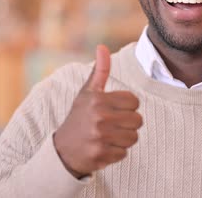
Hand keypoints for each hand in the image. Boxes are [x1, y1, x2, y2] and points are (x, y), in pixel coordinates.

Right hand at [53, 45, 142, 177]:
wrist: (63, 149)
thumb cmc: (80, 117)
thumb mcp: (87, 92)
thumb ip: (100, 70)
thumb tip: (102, 46)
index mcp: (99, 99)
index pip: (135, 101)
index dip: (127, 106)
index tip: (113, 109)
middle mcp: (100, 117)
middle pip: (138, 120)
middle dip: (128, 123)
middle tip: (111, 124)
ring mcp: (100, 137)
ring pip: (133, 137)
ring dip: (124, 138)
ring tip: (108, 136)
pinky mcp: (101, 155)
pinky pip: (125, 153)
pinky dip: (116, 152)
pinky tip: (103, 147)